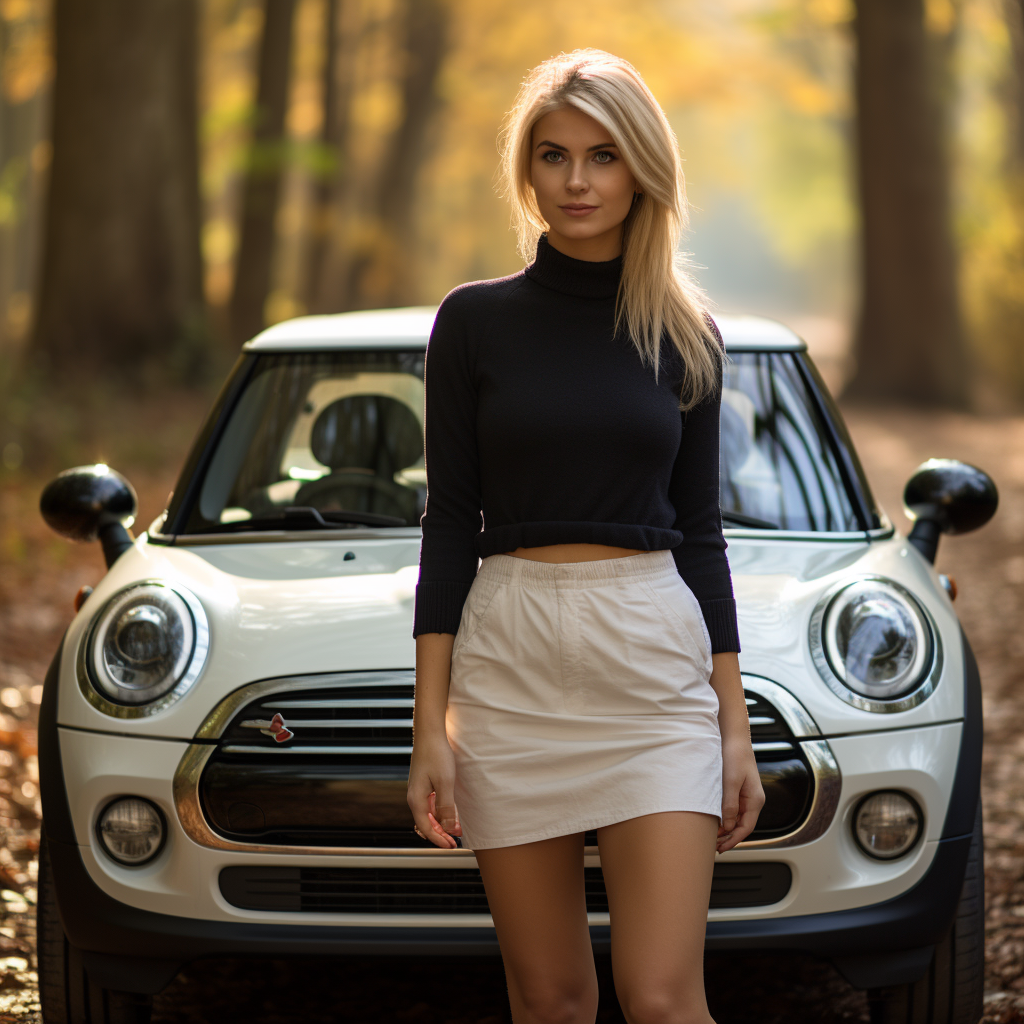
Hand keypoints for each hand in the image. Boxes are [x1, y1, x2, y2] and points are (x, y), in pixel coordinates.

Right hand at [407, 734, 461, 848]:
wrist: (429, 734)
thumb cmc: (436, 755)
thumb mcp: (445, 783)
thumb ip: (447, 807)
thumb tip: (450, 828)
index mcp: (416, 800)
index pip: (426, 828)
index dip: (439, 839)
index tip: (452, 846)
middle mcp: (414, 797)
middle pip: (426, 824)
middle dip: (440, 834)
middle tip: (455, 841)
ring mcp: (418, 790)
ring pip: (428, 815)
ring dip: (441, 824)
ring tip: (455, 830)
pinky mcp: (423, 784)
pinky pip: (430, 805)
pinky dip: (439, 812)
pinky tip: (450, 812)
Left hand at [717, 735, 764, 853]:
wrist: (734, 739)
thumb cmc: (735, 756)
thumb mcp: (730, 782)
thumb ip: (730, 804)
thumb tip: (728, 825)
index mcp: (755, 800)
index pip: (746, 828)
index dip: (734, 840)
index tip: (721, 848)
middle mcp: (753, 800)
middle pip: (742, 826)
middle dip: (729, 837)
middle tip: (714, 846)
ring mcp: (747, 796)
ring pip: (738, 819)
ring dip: (727, 829)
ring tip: (713, 837)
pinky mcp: (739, 791)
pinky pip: (734, 810)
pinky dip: (726, 818)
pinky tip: (716, 821)